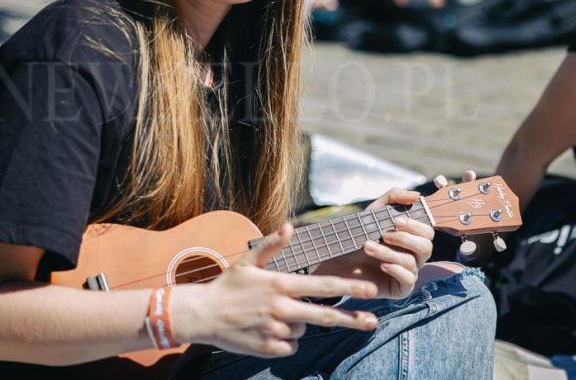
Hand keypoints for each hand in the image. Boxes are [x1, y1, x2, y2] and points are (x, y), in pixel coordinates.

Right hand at [170, 223, 378, 357]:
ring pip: (303, 329)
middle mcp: (281, 308)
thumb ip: (272, 245)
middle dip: (351, 318)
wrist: (202, 315)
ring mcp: (275, 330)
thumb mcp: (248, 262)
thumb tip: (290, 226)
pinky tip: (266, 328)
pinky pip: (290, 344)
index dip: (348, 288)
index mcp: (280, 284)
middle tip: (373, 321)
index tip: (370, 290)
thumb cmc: (227, 285)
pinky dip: (284, 339)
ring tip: (272, 314)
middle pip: (325, 315)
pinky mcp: (269, 348)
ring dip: (297, 322)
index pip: (322, 286)